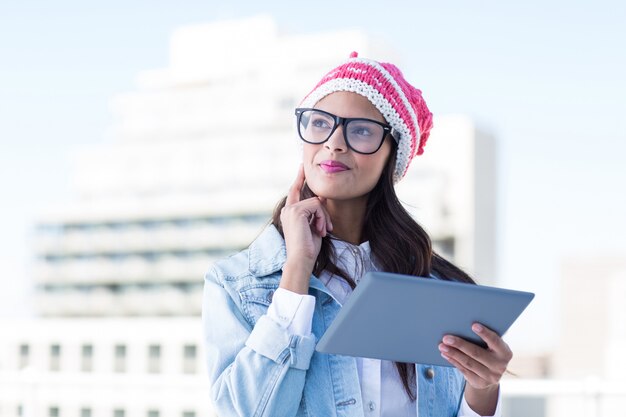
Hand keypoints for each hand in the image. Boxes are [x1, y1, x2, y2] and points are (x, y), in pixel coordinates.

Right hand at [279, 165, 332, 293]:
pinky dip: (322, 218)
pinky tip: (319, 230)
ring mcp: (291, 209)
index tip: (302, 166)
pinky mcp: (297, 211)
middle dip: (323, 214)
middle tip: (325, 229)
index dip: (299, 178)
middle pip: (313, 199)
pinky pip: (317, 206)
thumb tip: (320, 199)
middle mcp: (288, 209)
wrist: (301, 259)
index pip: (295, 191)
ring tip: (322, 232)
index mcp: (289, 213)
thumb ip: (314, 212)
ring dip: (324, 218)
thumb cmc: (308, 248)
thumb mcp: (313, 226)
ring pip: (317, 203)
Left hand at [438, 323, 511, 414]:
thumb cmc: (489, 351)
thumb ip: (485, 339)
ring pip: (468, 362)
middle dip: (460, 344)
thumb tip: (462, 325)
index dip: (485, 333)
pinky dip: (453, 361)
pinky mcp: (479, 382)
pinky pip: (464, 370)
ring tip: (442, 346)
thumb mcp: (492, 346)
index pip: (495, 341)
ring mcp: (490, 376)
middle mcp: (500, 366)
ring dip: (453, 353)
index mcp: (505, 353)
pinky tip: (445, 354)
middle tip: (446, 338)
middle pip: (477, 353)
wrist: (491, 374)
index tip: (473, 325)